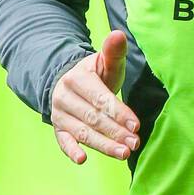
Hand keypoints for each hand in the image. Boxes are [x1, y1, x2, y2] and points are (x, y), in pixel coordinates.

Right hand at [50, 30, 139, 163]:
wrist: (68, 81)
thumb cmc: (95, 74)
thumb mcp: (105, 62)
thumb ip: (113, 52)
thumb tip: (118, 34)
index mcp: (77, 79)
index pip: (100, 98)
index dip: (118, 112)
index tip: (135, 125)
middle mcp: (64, 96)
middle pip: (93, 118)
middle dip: (115, 132)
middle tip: (135, 143)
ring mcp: (59, 114)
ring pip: (82, 132)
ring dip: (103, 145)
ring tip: (123, 154)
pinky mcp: (58, 128)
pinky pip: (63, 141)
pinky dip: (71, 151)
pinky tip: (82, 160)